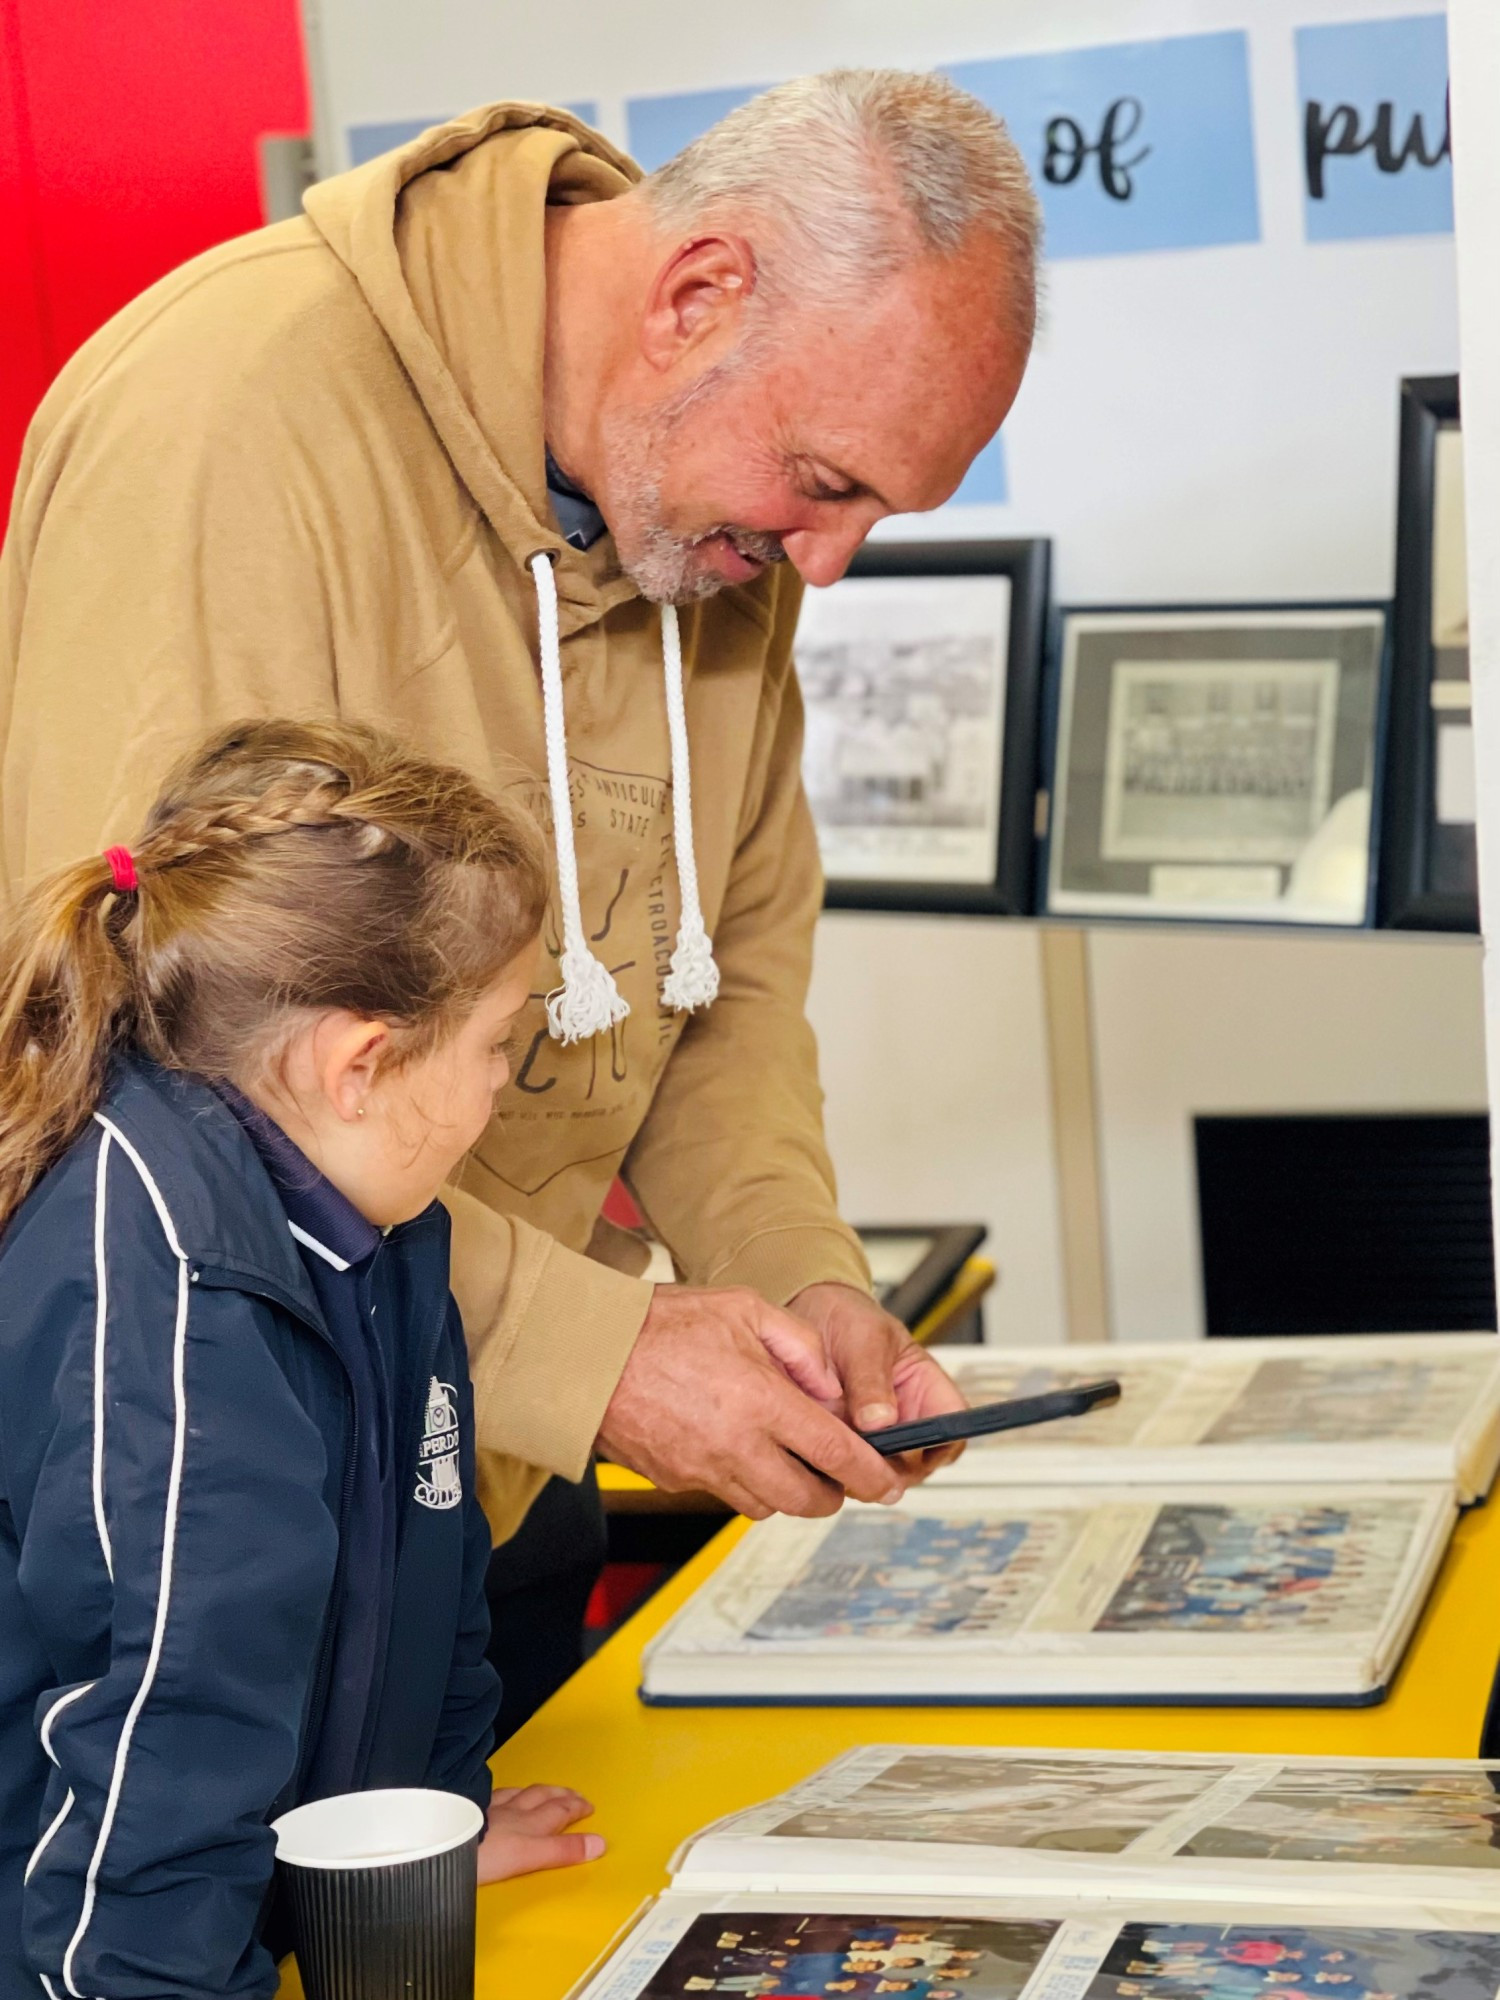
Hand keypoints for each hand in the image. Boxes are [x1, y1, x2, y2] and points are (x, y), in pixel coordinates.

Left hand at [475, 1785, 604, 1884]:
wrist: (440, 1841)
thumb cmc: (481, 1855)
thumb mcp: (527, 1857)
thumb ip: (560, 1852)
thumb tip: (598, 1845)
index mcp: (527, 1827)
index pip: (558, 1815)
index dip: (576, 1811)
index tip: (589, 1807)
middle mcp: (513, 1812)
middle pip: (543, 1799)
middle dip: (563, 1797)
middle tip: (577, 1796)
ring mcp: (489, 1808)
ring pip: (521, 1794)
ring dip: (539, 1791)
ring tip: (549, 1790)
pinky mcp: (469, 1808)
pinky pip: (495, 1794)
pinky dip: (508, 1792)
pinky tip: (504, 1793)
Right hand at [597, 1284, 906, 1519]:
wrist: (588, 1353)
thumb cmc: (660, 1324)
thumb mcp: (744, 1308)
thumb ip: (799, 1344)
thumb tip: (830, 1384)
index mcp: (761, 1402)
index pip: (835, 1455)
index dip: (871, 1475)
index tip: (888, 1482)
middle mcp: (736, 1446)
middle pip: (807, 1499)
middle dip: (834, 1494)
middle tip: (841, 1476)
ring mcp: (703, 1470)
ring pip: (767, 1506)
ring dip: (789, 1492)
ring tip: (790, 1460)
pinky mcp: (675, 1480)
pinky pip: (725, 1495)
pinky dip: (745, 1484)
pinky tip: (742, 1452)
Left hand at [788, 1282, 969, 1487]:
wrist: (809, 1315)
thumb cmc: (848, 1319)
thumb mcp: (864, 1338)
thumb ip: (871, 1378)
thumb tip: (881, 1421)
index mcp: (925, 1390)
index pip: (952, 1431)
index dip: (939, 1447)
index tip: (907, 1447)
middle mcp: (904, 1420)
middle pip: (916, 1465)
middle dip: (889, 1467)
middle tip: (857, 1451)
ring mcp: (874, 1438)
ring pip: (877, 1474)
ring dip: (856, 1470)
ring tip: (829, 1442)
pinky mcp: (842, 1446)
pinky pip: (844, 1471)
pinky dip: (831, 1467)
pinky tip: (813, 1447)